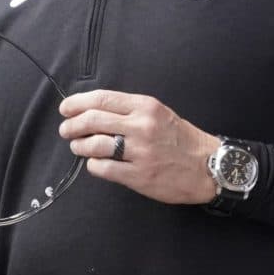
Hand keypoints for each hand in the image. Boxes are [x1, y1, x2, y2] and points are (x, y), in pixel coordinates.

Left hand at [58, 89, 219, 205]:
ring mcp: (140, 152)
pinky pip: (104, 168)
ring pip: (95, 145)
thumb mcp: (159, 113)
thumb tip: (94, 111)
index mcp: (146, 106)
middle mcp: (142, 126)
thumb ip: (130, 110)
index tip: (66, 108)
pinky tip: (96, 163)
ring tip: (78, 146)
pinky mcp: (139, 175)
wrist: (207, 165)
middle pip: (93, 120)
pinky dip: (93, 165)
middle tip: (66, 130)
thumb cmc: (181, 139)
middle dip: (72, 125)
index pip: (102, 99)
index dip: (78, 103)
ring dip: (79, 146)